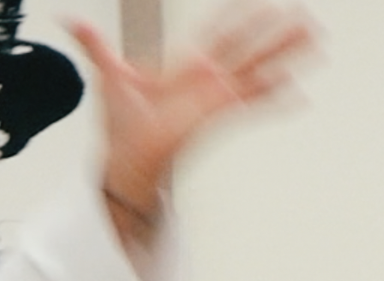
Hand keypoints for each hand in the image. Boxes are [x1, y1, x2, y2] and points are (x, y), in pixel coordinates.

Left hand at [68, 6, 317, 246]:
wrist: (126, 162)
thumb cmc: (123, 128)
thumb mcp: (108, 75)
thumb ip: (95, 44)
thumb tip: (69, 19)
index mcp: (186, 66)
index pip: (218, 32)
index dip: (238, 15)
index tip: (261, 2)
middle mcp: (207, 79)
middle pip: (249, 46)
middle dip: (277, 32)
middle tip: (304, 16)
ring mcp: (216, 96)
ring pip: (258, 68)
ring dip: (286, 55)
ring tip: (314, 42)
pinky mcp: (217, 115)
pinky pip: (252, 104)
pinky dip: (275, 99)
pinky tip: (300, 96)